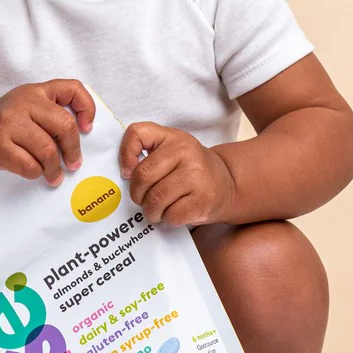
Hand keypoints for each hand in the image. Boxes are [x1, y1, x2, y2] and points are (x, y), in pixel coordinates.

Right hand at [0, 80, 95, 186]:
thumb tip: (82, 137)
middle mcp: (23, 103)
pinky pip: (30, 166)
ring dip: (54, 168)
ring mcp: (8, 123)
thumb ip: (53, 113)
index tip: (87, 128)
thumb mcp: (29, 107)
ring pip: (47, 150)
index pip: (72, 89)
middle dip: (73, 150)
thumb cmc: (6, 124)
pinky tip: (35, 172)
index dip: (87, 108)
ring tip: (54, 175)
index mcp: (36, 91)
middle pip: (64, 126)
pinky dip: (36, 173)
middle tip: (74, 163)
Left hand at [118, 122, 236, 226]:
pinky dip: (167, 219)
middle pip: (143, 176)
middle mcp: (186, 152)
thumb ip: (147, 154)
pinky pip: (171, 215)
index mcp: (172, 137)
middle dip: (137, 195)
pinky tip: (173, 213)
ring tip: (157, 210)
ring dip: (151, 211)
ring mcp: (197, 176)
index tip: (127, 172)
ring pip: (155, 199)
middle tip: (142, 199)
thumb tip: (125, 174)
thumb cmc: (190, 169)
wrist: (228, 184)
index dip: (125, 154)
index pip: (138, 133)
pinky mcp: (204, 199)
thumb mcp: (171, 151)